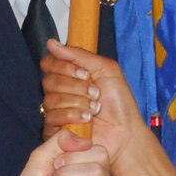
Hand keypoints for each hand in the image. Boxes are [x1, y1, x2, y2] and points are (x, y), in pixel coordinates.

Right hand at [41, 42, 175, 175]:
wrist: (126, 132)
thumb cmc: (119, 104)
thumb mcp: (106, 70)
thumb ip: (79, 55)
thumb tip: (52, 43)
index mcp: (70, 76)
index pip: (49, 64)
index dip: (63, 67)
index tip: (85, 73)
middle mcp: (60, 92)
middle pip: (49, 81)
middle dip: (75, 86)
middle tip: (95, 93)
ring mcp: (57, 112)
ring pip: (51, 100)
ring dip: (77, 102)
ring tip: (95, 108)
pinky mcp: (55, 131)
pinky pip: (51, 118)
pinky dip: (72, 116)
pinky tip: (87, 119)